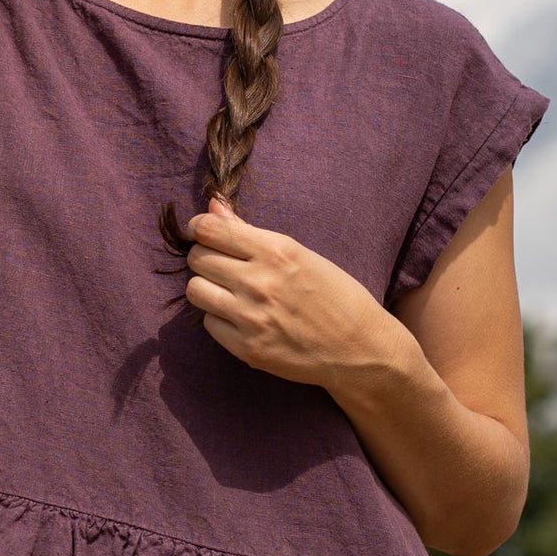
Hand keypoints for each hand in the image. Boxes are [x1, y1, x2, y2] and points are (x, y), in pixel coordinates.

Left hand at [184, 195, 387, 389]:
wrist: (361, 349)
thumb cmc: (336, 295)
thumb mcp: (299, 254)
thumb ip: (249, 232)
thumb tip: (213, 207)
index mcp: (276, 251)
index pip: (208, 229)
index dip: (199, 229)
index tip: (205, 234)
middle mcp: (260, 282)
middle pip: (196, 258)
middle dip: (205, 258)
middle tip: (223, 266)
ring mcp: (252, 317)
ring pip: (195, 290)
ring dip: (208, 288)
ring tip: (229, 292)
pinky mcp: (248, 349)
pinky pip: (209, 323)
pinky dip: (220, 319)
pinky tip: (243, 318)